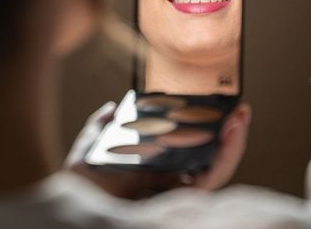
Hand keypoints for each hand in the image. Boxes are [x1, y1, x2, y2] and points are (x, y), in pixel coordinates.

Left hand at [65, 102, 250, 197]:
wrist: (71, 204)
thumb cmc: (79, 184)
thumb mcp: (90, 147)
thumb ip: (101, 126)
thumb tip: (112, 107)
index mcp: (151, 170)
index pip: (186, 149)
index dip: (204, 130)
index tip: (215, 107)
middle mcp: (167, 184)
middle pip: (208, 159)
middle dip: (229, 136)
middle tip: (239, 111)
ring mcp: (175, 194)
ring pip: (215, 170)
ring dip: (233, 144)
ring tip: (240, 119)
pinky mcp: (178, 203)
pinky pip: (208, 183)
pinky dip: (223, 160)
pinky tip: (229, 137)